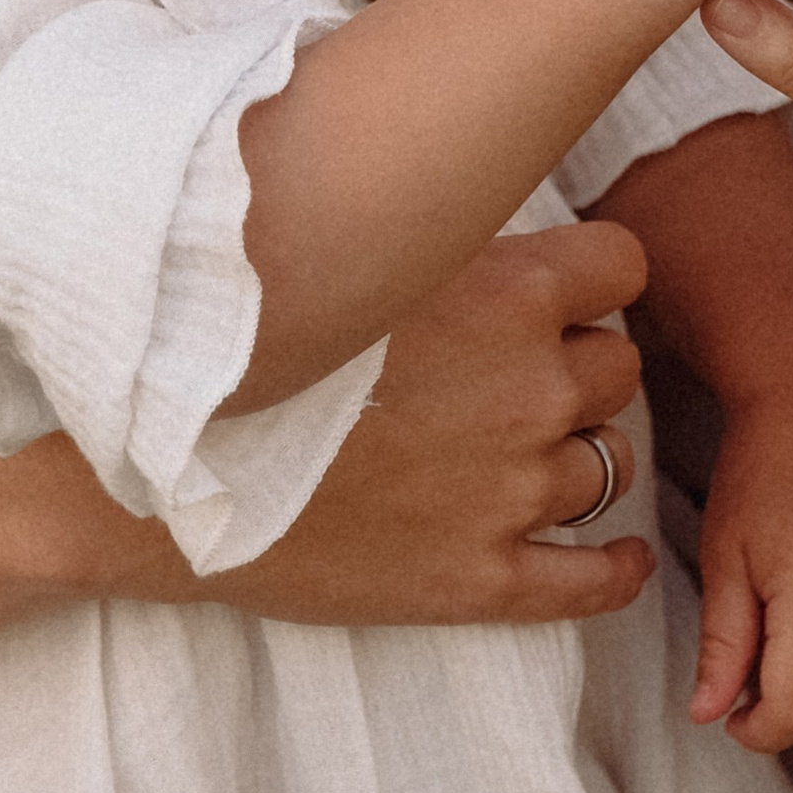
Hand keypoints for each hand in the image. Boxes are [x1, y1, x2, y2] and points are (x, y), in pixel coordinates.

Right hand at [155, 223, 655, 626]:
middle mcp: (528, 389)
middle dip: (576, 368)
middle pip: (617, 368)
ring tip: (526, 455)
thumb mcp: (363, 258)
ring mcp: (510, 490)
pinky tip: (612, 555)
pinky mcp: (481, 578)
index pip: (622, 268)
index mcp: (507, 296)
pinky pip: (594, 581)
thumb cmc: (259, 350)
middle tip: (514, 377)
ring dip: (579, 457)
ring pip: (611, 465)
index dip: (590, 281)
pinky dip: (614, 568)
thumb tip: (480, 211)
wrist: (169, 474)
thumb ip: (446, 244)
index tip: (558, 296)